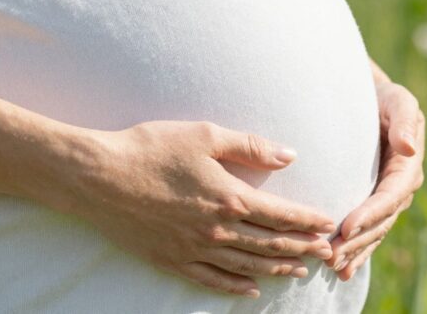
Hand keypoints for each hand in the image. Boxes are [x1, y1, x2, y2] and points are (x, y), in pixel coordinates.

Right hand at [69, 120, 338, 297]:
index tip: (328, 225)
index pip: (280, 215)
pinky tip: (250, 290)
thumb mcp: (205, 135)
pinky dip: (235, 286)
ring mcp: (193, 249)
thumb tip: (290, 155)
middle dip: (300, 248)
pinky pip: (211, 280)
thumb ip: (250, 146)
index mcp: (229, 197)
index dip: (307, 221)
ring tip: (298, 270)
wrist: (98, 177)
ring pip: (245, 265)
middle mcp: (216, 229)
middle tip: (326, 252)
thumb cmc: (151, 148)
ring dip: (275, 268)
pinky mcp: (170, 260)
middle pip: (269, 244)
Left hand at [329, 80, 425, 279]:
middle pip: (380, 221)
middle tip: (332, 256)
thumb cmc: (384, 98)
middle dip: (358, 240)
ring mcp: (388, 199)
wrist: (372, 101)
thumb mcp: (398, 101)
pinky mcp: (374, 204)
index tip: (348, 227)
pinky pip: (368, 232)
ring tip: (334, 267)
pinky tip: (343, 271)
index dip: (370, 214)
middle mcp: (401, 188)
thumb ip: (404, 120)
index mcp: (409, 167)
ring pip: (373, 232)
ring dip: (355, 251)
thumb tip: (408, 147)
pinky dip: (357, 251)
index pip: (390, 196)